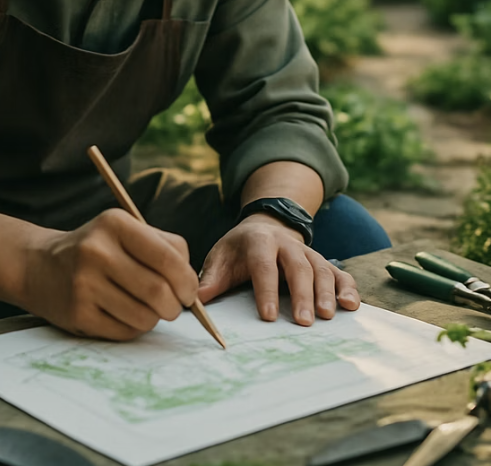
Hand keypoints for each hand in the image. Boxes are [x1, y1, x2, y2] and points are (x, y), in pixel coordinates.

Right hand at [22, 208, 198, 339]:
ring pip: (145, 316)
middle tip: (173, 306)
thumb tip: (194, 285)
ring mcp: (84, 284)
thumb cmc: (95, 249)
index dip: (187, 280)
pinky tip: (122, 313)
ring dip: (154, 318)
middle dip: (175, 305)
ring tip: (144, 307)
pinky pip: (125, 332)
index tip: (189, 291)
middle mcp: (97, 251)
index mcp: (115, 224)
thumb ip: (163, 247)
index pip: (168, 256)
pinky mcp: (77, 313)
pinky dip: (133, 328)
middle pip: (159, 291)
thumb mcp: (123, 231)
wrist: (39, 265)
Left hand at [197, 213, 359, 324]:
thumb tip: (196, 299)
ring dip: (326, 293)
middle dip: (301, 294)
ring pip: (321, 269)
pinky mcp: (322, 261)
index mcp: (258, 241)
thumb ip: (211, 278)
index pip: (263, 266)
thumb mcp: (221, 257)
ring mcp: (307, 252)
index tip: (267, 316)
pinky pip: (339, 273)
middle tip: (303, 322)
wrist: (264, 226)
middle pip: (297, 267)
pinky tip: (351, 306)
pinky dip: (347, 288)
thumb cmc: (239, 249)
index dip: (266, 290)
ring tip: (327, 316)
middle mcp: (287, 244)